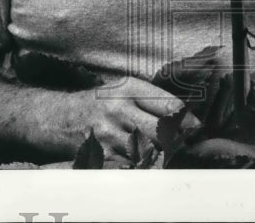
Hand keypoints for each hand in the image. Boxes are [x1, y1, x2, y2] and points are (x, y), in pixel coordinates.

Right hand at [48, 77, 197, 159]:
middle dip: (177, 141)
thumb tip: (186, 117)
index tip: (198, 128)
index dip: (188, 120)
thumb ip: (151, 100)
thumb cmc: (97, 102)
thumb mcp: (122, 89)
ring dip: (162, 156)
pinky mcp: (101, 154)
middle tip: (187, 146)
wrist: (56, 117)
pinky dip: (141, 167)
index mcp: (129, 87)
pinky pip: (130, 165)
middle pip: (162, 130)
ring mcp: (109, 133)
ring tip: (169, 157)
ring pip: (149, 150)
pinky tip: (145, 165)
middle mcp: (119, 108)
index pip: (169, 105)